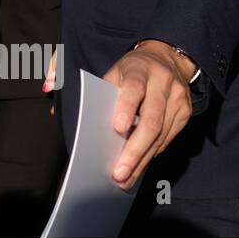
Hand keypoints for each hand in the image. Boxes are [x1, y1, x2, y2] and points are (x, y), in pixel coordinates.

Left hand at [103, 40, 193, 189]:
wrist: (166, 59)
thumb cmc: (131, 70)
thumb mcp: (112, 71)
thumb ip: (90, 89)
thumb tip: (52, 102)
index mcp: (139, 69)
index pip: (133, 88)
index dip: (126, 108)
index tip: (117, 129)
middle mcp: (162, 83)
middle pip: (151, 120)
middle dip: (134, 150)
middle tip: (118, 172)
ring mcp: (177, 99)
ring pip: (161, 135)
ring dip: (142, 160)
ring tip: (126, 178)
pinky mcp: (186, 113)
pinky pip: (168, 139)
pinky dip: (151, 154)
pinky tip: (139, 166)